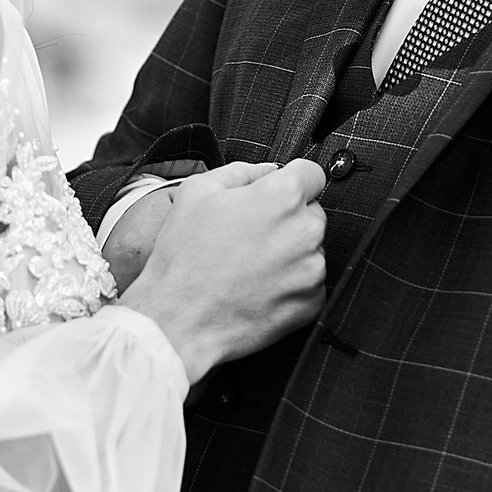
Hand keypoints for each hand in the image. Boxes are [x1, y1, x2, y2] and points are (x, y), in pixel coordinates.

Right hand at [116, 159, 326, 386]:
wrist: (179, 321)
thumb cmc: (184, 259)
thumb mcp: (197, 192)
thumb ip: (241, 171)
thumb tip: (266, 171)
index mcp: (282, 197)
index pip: (311, 174)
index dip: (291, 180)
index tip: (276, 193)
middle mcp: (305, 231)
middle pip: (311, 213)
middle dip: (287, 218)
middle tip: (249, 235)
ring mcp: (312, 270)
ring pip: (311, 249)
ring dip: (289, 252)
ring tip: (248, 265)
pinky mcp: (311, 301)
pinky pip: (309, 282)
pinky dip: (290, 283)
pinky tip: (257, 286)